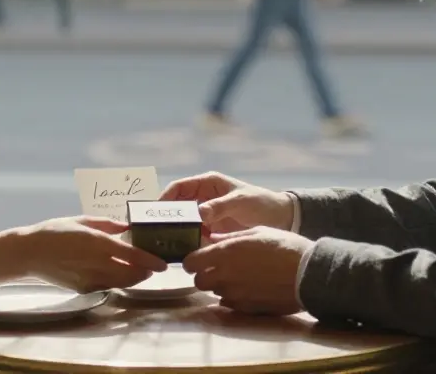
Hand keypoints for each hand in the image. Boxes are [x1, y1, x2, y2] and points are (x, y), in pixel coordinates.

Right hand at [16, 216, 166, 291]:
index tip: (163, 264)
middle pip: (131, 274)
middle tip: (153, 266)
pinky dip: (118, 281)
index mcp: (96, 242)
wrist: (29, 254)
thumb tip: (126, 227)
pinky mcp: (83, 289)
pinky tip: (118, 273)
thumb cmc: (54, 231)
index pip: (131, 255)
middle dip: (145, 272)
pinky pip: (108, 286)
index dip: (150, 261)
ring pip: (121, 283)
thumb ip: (107, 224)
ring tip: (140, 270)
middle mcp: (95, 263)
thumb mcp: (81, 220)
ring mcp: (89, 279)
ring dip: (134, 278)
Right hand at [159, 171, 294, 233]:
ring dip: (176, 231)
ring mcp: (206, 215)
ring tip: (165, 245)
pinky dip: (188, 242)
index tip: (155, 213)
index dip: (164, 198)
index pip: (178, 187)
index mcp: (207, 183)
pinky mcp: (211, 230)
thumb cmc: (260, 202)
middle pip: (177, 206)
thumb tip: (198, 213)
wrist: (280, 218)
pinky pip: (194, 235)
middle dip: (167, 217)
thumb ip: (219, 207)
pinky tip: (183, 252)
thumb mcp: (240, 201)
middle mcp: (203, 198)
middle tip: (156, 232)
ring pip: (183, 222)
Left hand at [183, 227, 313, 315]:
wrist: (309, 274)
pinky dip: (233, 297)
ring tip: (238, 277)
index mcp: (225, 253)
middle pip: (199, 281)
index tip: (199, 259)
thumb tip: (214, 238)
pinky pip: (229, 303)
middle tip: (217, 268)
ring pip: (214, 292)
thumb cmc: (285, 246)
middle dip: (204, 274)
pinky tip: (248, 288)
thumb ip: (231, 236)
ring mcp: (235, 294)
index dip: (192, 261)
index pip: (191, 263)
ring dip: (220, 285)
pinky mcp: (246, 308)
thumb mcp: (258, 232)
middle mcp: (225, 275)